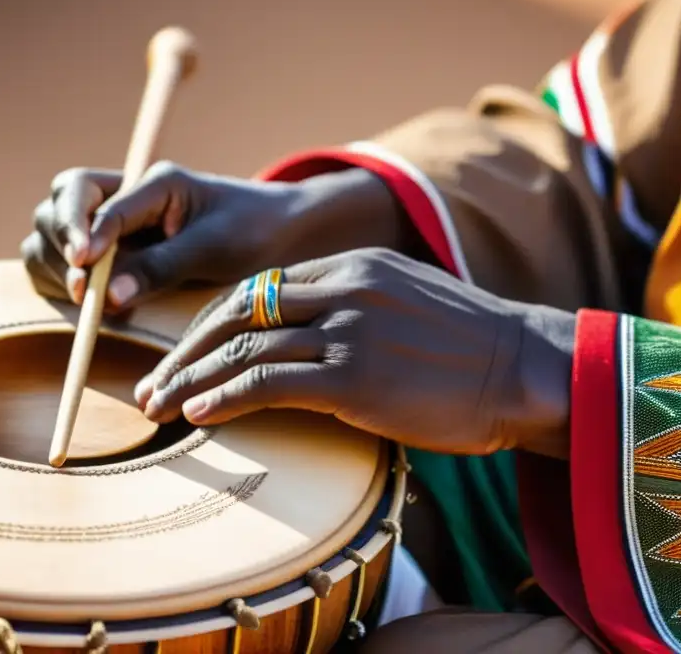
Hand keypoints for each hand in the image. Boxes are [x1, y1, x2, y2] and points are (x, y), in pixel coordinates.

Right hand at [20, 162, 405, 311]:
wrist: (284, 234)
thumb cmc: (255, 230)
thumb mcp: (214, 248)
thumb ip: (160, 267)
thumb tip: (104, 296)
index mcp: (154, 182)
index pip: (95, 198)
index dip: (82, 232)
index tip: (82, 268)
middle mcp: (127, 196)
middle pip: (59, 203)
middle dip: (59, 241)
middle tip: (80, 286)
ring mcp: (116, 223)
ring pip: (50, 229)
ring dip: (52, 260)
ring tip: (79, 295)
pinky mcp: (114, 252)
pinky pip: (63, 257)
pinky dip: (58, 276)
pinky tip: (80, 300)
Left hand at [136, 248, 573, 457]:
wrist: (526, 367)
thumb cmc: (472, 347)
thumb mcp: (409, 303)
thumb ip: (356, 309)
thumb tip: (310, 344)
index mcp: (355, 266)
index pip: (260, 285)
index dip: (212, 320)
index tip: (186, 350)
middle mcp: (345, 288)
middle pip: (238, 309)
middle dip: (185, 346)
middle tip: (153, 379)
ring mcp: (350, 330)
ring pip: (245, 347)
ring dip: (192, 378)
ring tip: (158, 405)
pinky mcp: (356, 377)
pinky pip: (270, 382)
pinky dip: (226, 397)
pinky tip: (199, 414)